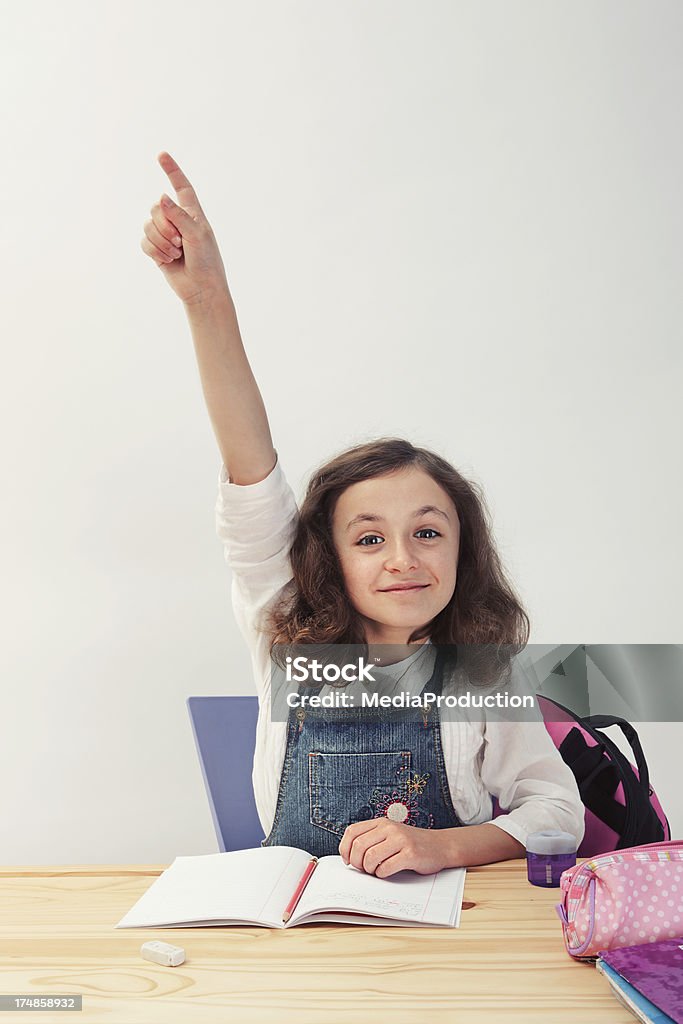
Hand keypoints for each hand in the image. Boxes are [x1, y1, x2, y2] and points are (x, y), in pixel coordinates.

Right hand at [140, 151, 230, 307]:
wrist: (201, 289)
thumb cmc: (206, 261)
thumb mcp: (197, 235)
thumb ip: (179, 215)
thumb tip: (161, 197)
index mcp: (192, 213)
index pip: (181, 186)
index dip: (172, 171)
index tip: (161, 155)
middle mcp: (177, 220)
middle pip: (156, 208)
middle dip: (164, 226)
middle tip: (179, 242)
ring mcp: (165, 234)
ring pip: (148, 225)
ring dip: (160, 241)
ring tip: (176, 253)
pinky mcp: (156, 249)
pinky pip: (144, 241)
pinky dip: (154, 250)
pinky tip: (167, 260)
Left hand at [338, 819, 451, 877]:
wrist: (440, 845)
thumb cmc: (411, 844)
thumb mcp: (390, 835)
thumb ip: (372, 840)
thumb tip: (349, 857)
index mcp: (381, 822)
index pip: (352, 832)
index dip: (345, 848)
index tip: (348, 860)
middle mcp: (390, 828)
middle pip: (359, 846)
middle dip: (357, 862)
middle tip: (363, 869)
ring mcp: (401, 840)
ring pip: (370, 857)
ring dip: (369, 870)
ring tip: (376, 871)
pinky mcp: (410, 854)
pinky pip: (386, 868)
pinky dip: (382, 874)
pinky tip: (387, 872)